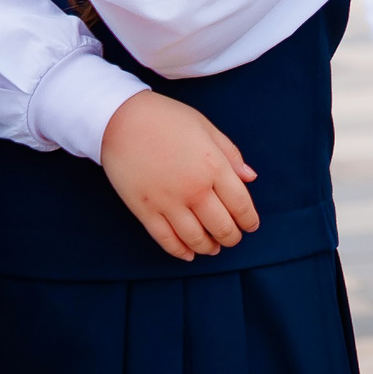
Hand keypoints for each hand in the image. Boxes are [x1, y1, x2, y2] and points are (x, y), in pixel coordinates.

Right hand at [100, 91, 258, 260]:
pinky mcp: (144, 210)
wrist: (120, 120)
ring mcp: (168, 202)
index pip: (241, 204)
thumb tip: (251, 177)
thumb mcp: (207, 129)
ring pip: (195, 237)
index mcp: (215, 167)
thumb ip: (231, 155)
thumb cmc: (168, 119)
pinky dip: (179, 251)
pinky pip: (165, 238)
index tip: (251, 226)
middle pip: (221, 226)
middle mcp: (195, 189)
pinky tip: (189, 254)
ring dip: (208, 247)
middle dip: (232, 237)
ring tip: (214, 248)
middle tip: (234, 238)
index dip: (249, 220)